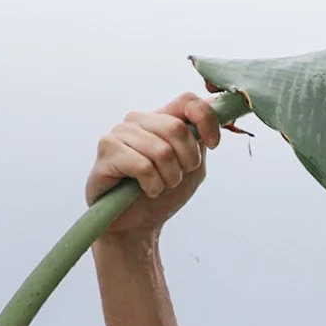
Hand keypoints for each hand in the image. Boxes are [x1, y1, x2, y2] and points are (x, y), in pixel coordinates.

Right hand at [86, 93, 222, 242]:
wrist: (136, 224)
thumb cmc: (162, 194)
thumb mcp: (191, 168)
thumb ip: (201, 143)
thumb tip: (218, 118)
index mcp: (161, 119)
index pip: (188, 101)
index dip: (206, 120)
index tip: (213, 144)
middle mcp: (139, 120)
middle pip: (177, 128)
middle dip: (186, 161)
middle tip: (176, 179)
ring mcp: (120, 132)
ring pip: (161, 150)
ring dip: (168, 178)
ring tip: (159, 187)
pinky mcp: (107, 149)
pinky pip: (142, 166)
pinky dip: (152, 185)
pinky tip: (146, 190)